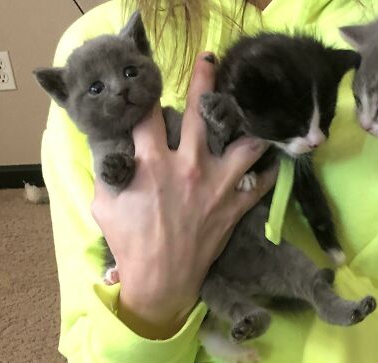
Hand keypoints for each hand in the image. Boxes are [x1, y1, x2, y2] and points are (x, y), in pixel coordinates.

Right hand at [91, 54, 276, 339]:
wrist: (161, 281)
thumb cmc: (130, 243)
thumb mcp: (105, 202)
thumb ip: (109, 168)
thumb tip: (109, 146)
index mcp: (152, 162)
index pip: (149, 114)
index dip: (148, 96)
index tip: (150, 88)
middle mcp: (188, 167)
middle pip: (200, 114)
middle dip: (205, 84)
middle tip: (211, 65)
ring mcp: (216, 187)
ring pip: (243, 146)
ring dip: (251, 126)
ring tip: (256, 114)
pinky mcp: (233, 208)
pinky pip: (259, 185)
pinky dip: (268, 172)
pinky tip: (272, 160)